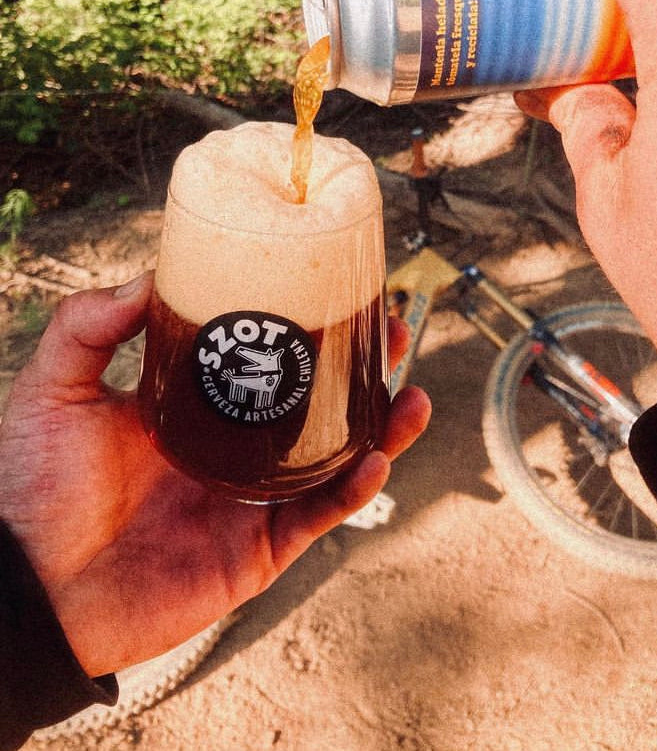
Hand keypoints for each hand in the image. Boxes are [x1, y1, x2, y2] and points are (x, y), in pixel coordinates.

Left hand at [0, 272, 429, 676]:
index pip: (265, 358)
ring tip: (412, 398)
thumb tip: (150, 276)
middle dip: (364, 373)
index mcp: (195, 407)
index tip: (341, 290)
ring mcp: (248, 500)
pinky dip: (351, 489)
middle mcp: (232, 449)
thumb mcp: (55, 389)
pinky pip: (317, 516)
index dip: (308, 326)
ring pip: (334, 460)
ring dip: (382, 431)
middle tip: (396, 335)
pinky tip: (374, 457)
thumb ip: (88, 326)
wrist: (27, 588)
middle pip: (316, 405)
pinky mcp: (256, 552)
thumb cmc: (34, 488)